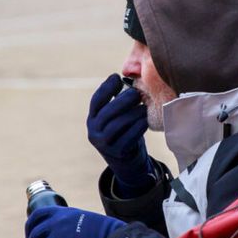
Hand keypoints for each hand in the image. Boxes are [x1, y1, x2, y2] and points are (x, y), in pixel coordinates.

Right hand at [87, 74, 152, 196]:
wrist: (127, 162)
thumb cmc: (124, 131)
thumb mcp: (116, 117)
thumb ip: (118, 100)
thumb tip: (128, 75)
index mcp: (92, 119)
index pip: (96, 101)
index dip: (105, 88)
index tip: (116, 77)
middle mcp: (94, 132)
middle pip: (107, 113)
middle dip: (122, 100)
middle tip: (136, 92)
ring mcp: (104, 144)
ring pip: (118, 124)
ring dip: (133, 113)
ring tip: (144, 107)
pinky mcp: (117, 153)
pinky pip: (129, 137)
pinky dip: (138, 127)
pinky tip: (145, 120)